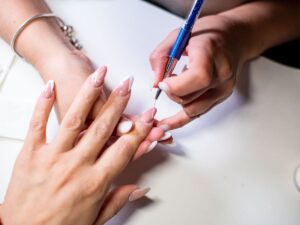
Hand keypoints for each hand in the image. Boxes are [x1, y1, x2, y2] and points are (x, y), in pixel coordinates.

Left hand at [0, 69, 155, 224]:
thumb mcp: (96, 219)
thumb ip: (118, 200)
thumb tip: (139, 189)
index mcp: (95, 183)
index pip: (124, 149)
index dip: (140, 130)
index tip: (149, 117)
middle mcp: (76, 166)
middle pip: (104, 128)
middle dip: (119, 103)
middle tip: (128, 85)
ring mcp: (53, 157)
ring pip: (75, 120)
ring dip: (89, 95)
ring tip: (99, 76)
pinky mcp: (31, 154)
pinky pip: (37, 124)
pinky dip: (43, 103)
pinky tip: (51, 86)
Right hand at [36, 50, 171, 145]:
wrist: (59, 62)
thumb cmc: (68, 79)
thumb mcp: (83, 97)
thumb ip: (104, 116)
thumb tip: (127, 129)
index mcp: (79, 139)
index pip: (112, 145)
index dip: (134, 140)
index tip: (152, 134)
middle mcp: (89, 137)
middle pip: (120, 142)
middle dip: (143, 138)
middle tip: (162, 133)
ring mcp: (97, 127)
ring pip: (122, 134)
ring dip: (142, 131)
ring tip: (161, 130)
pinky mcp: (103, 117)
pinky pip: (121, 123)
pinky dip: (135, 122)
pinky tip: (149, 123)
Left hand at [150, 15, 247, 129]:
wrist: (233, 37)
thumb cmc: (206, 33)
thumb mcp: (177, 35)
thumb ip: (161, 57)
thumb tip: (154, 83)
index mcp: (211, 53)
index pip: (199, 77)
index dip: (176, 85)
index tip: (162, 82)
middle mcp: (222, 73)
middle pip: (192, 97)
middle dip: (172, 92)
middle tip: (166, 79)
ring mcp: (224, 88)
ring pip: (193, 109)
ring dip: (177, 100)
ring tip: (175, 84)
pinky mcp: (221, 97)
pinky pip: (198, 114)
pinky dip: (180, 120)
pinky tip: (166, 124)